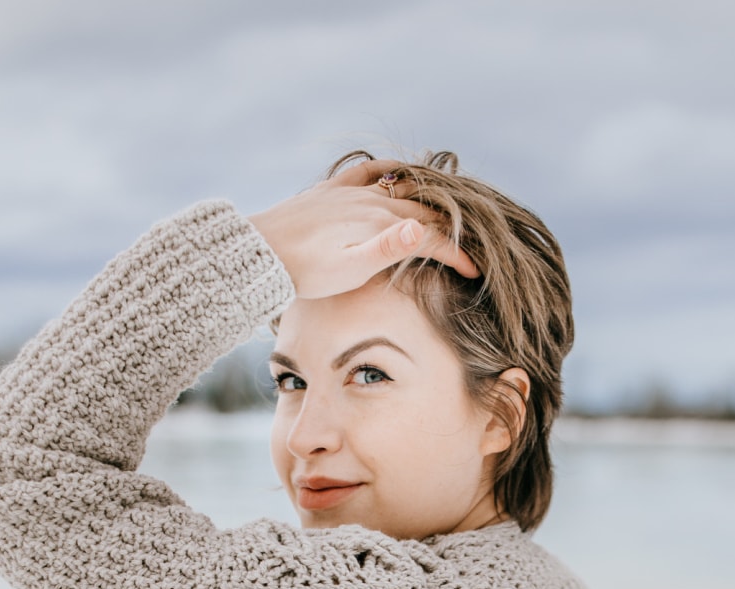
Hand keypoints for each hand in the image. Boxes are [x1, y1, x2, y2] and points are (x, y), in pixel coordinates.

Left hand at [247, 157, 479, 299]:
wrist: (262, 253)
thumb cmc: (306, 273)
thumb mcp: (350, 270)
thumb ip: (389, 250)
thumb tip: (423, 228)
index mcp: (380, 223)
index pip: (430, 237)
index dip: (456, 255)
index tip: (473, 273)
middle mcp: (371, 201)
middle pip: (422, 212)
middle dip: (449, 231)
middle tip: (466, 248)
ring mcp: (352, 192)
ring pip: (402, 190)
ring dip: (427, 201)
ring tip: (444, 214)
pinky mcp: (332, 189)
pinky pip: (370, 169)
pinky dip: (391, 170)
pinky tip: (399, 171)